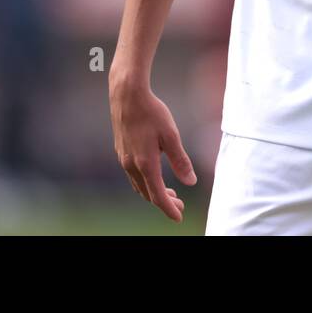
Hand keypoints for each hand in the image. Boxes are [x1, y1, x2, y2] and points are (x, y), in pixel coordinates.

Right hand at [110, 75, 196, 222]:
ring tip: (170, 192)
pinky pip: (133, 175)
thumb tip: (190, 182)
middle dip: (164, 202)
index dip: (169, 209)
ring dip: (154, 191)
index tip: (179, 217)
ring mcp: (123, 158)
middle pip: (147, 193)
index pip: (157, 195)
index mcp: (145, 163)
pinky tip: (154, 174)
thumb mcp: (171, 135)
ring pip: (139, 185)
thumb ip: (180, 160)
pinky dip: (145, 181)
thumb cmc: (152, 112)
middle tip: (180, 204)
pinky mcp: (121, 150)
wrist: (127, 95)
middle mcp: (131, 165)